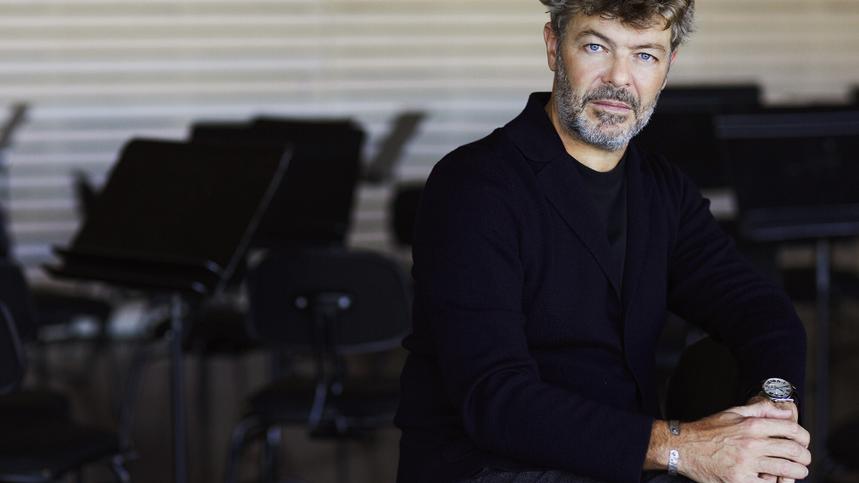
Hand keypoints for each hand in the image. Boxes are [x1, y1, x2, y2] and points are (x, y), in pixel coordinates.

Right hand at [677, 399, 810, 481]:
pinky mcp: (740, 480)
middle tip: (803, 460)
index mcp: (752, 425)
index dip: (804, 437)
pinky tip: (774, 480)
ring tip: (795, 472)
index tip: (803, 442)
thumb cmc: (707, 430)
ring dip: (797, 473)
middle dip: (804, 458)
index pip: (792, 430)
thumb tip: (782, 411)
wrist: (683, 447)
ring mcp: (747, 463)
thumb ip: (759, 409)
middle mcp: (752, 443)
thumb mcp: (732, 412)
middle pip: (794, 451)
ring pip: (787, 470)